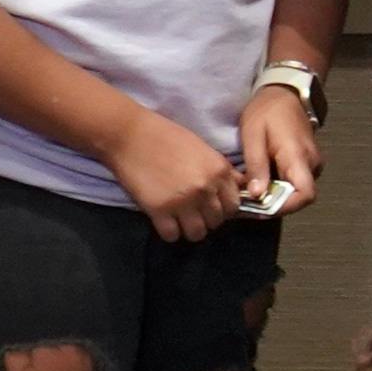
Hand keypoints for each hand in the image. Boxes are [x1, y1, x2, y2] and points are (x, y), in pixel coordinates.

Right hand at [103, 101, 240, 240]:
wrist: (130, 135)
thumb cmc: (166, 136)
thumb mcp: (202, 148)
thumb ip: (221, 171)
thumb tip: (242, 186)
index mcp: (219, 171)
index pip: (234, 206)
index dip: (223, 209)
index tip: (211, 206)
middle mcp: (206, 188)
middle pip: (216, 222)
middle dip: (205, 219)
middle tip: (192, 212)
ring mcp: (183, 201)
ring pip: (197, 234)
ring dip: (189, 229)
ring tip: (178, 219)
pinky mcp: (159, 210)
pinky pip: (172, 236)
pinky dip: (168, 232)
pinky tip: (163, 220)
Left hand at [232, 79, 321, 217]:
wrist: (285, 93)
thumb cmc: (267, 111)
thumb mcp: (253, 135)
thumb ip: (256, 166)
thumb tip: (257, 195)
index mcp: (298, 156)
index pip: (305, 194)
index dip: (286, 207)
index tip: (262, 207)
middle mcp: (311, 163)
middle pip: (300, 196)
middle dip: (275, 203)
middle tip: (249, 201)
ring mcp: (312, 163)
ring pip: (297, 190)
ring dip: (276, 195)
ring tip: (252, 190)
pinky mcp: (308, 162)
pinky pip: (296, 182)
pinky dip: (280, 186)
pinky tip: (261, 180)